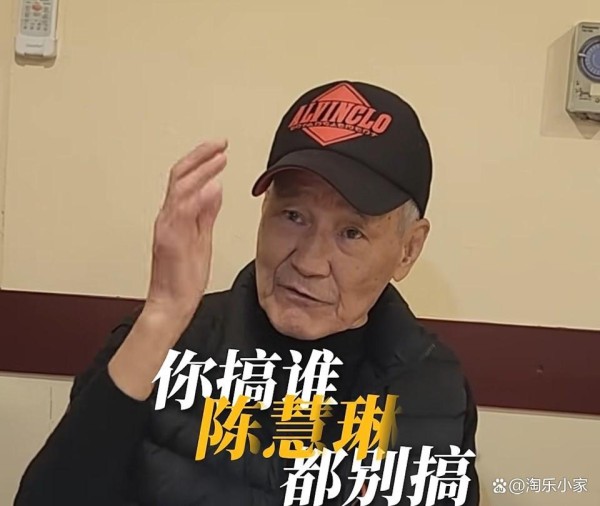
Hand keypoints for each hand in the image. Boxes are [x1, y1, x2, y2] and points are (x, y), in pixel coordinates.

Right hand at [144, 139, 226, 326]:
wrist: (171, 304)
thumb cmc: (184, 276)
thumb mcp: (201, 237)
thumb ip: (206, 212)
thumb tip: (215, 187)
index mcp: (174, 216)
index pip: (184, 179)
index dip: (200, 161)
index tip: (219, 149)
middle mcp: (167, 217)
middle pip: (179, 175)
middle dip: (200, 156)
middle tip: (220, 143)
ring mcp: (167, 227)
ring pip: (179, 187)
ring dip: (200, 169)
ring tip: (219, 156)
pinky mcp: (171, 239)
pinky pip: (181, 211)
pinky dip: (195, 194)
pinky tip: (210, 184)